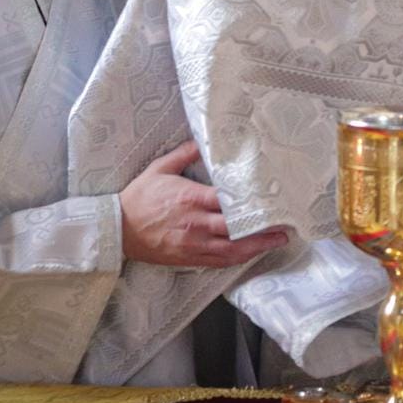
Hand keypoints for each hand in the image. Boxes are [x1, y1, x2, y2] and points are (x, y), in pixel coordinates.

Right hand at [120, 140, 288, 267]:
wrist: (117, 230)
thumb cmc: (138, 198)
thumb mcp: (159, 169)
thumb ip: (184, 154)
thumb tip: (204, 141)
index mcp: (190, 199)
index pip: (227, 202)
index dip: (251, 203)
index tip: (271, 200)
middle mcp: (195, 224)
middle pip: (236, 229)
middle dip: (263, 228)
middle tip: (285, 225)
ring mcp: (193, 244)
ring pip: (231, 250)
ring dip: (256, 247)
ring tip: (277, 241)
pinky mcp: (189, 258)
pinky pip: (219, 261)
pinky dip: (237, 258)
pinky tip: (251, 253)